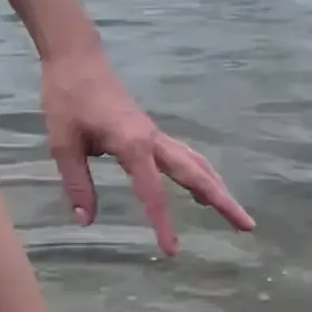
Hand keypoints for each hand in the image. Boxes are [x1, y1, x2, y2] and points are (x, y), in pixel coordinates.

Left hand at [41, 51, 253, 255]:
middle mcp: (153, 141)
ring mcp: (156, 136)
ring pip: (197, 164)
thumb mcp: (63, 143)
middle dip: (223, 201)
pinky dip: (202, 175)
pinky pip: (186, 157)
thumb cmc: (67, 99)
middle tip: (248, 227)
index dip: (163, 224)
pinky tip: (204, 187)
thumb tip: (85, 220)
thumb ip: (77, 183)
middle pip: (197, 175)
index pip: (152, 192)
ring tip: (235, 214)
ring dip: (218, 189)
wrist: (77, 60)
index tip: (172, 252)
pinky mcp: (152, 134)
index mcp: (133, 146)